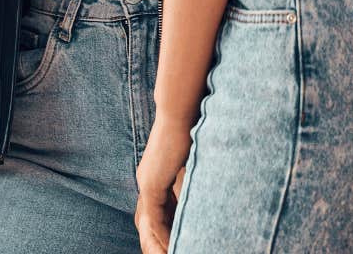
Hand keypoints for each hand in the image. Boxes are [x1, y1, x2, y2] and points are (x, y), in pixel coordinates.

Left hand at [134, 115, 192, 253]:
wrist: (178, 113)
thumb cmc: (189, 129)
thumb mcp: (191, 158)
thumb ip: (191, 173)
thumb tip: (205, 179)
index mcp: (155, 174)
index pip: (160, 208)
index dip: (171, 225)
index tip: (182, 238)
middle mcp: (147, 180)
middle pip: (151, 218)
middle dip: (163, 237)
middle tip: (172, 252)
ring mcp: (147, 182)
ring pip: (151, 221)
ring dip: (163, 240)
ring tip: (174, 253)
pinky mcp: (151, 184)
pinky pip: (155, 218)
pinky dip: (164, 234)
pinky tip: (174, 246)